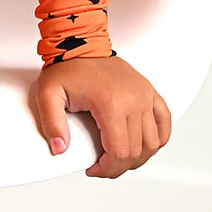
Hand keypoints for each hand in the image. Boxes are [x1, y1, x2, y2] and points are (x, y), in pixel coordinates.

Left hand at [32, 56, 170, 177]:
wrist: (81, 43)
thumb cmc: (67, 67)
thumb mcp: (48, 94)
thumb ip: (51, 123)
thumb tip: (60, 148)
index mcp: (111, 103)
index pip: (119, 152)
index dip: (107, 169)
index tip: (94, 169)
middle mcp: (133, 100)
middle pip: (137, 151)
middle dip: (119, 166)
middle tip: (103, 166)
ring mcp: (144, 95)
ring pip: (153, 142)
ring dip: (138, 156)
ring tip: (119, 157)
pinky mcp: (149, 92)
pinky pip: (164, 122)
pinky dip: (158, 139)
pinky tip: (144, 145)